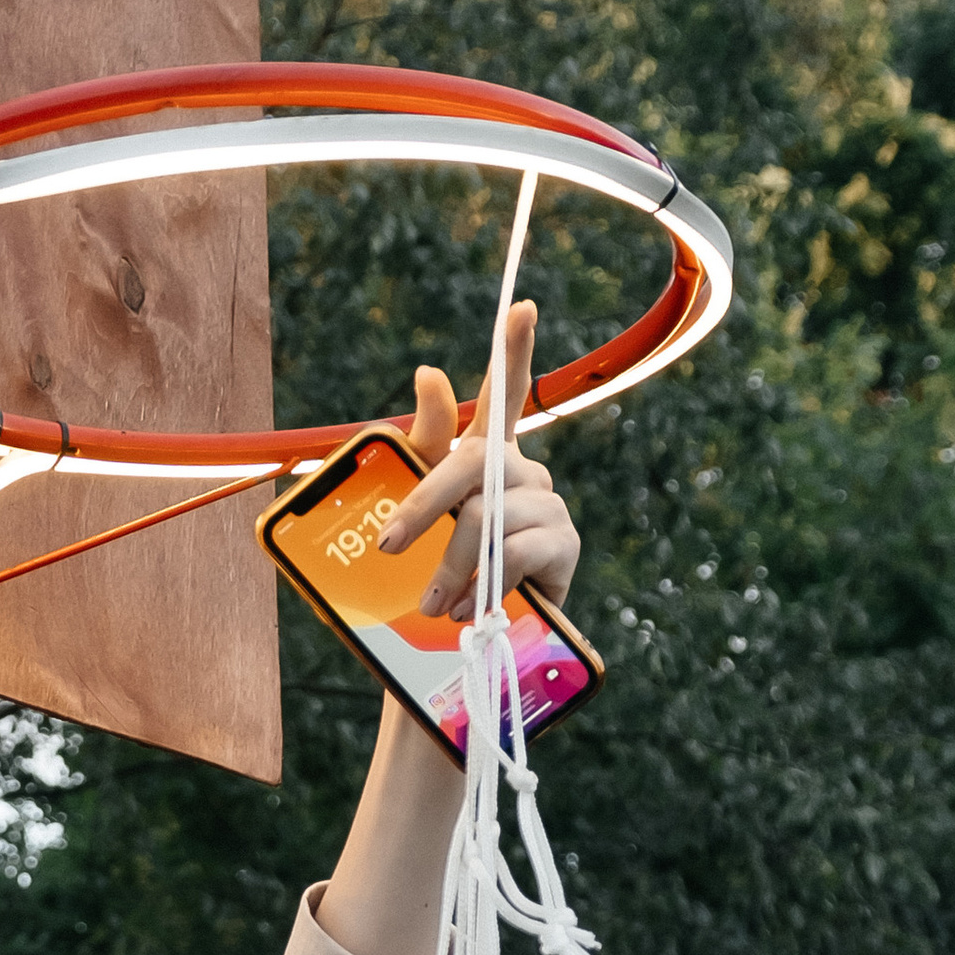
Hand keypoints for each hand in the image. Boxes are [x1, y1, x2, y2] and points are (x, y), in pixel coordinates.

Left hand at [379, 303, 581, 615]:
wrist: (463, 648)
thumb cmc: (438, 572)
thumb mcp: (417, 512)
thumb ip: (422, 444)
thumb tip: (429, 371)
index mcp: (488, 460)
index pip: (504, 397)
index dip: (514, 352)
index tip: (522, 307)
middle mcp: (524, 474)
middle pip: (476, 462)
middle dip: (426, 503)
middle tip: (390, 545)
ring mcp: (548, 507)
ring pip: (488, 516)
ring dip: (451, 563)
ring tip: (431, 603)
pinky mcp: (564, 547)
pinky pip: (517, 550)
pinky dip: (484, 583)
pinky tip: (469, 608)